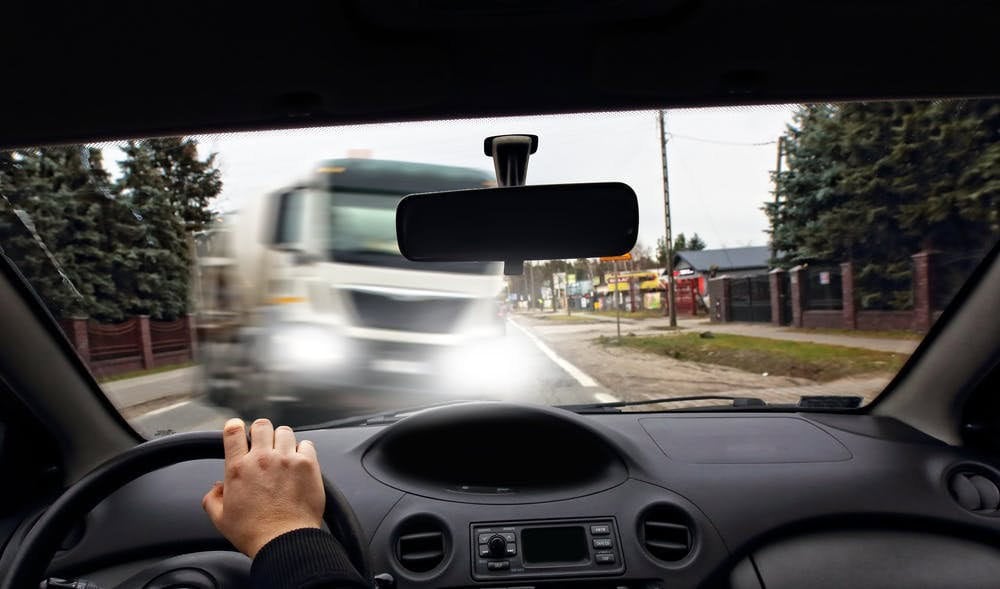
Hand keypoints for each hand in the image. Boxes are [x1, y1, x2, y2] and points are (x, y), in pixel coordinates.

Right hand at [202, 418, 324, 557]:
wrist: (285, 541)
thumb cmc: (255, 533)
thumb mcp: (221, 519)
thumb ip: (213, 498)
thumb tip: (217, 487)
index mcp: (238, 469)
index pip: (233, 432)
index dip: (235, 427)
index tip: (238, 429)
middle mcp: (262, 459)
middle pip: (262, 425)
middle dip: (261, 432)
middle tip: (264, 445)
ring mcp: (286, 459)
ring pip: (285, 431)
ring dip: (282, 441)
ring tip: (283, 455)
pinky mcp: (307, 464)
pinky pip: (307, 444)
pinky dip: (303, 450)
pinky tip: (299, 463)